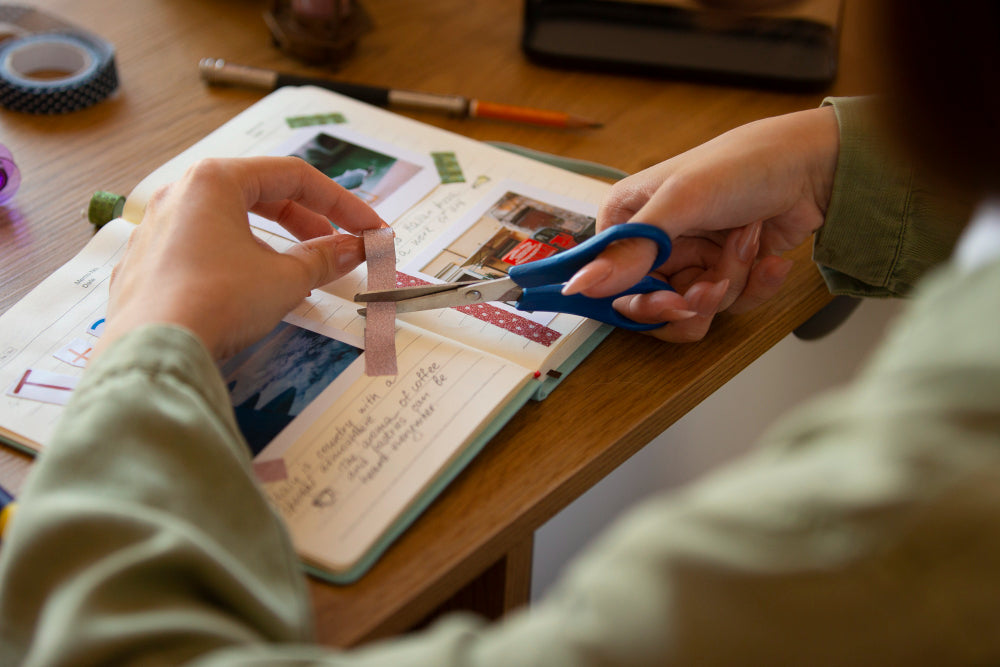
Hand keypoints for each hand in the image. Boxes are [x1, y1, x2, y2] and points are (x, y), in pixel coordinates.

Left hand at [95, 156, 385, 359]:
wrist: (152, 350)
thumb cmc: (218, 300)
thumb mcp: (285, 279)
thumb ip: (324, 258)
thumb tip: (354, 248)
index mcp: (215, 180)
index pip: (294, 177)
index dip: (341, 204)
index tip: (370, 229)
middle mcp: (180, 194)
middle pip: (259, 194)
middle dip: (307, 221)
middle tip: (338, 247)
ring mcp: (156, 229)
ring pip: (228, 222)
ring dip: (272, 242)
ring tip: (297, 273)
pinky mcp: (145, 265)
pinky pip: (201, 249)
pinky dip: (236, 260)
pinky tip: (250, 292)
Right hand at [564, 107, 838, 341]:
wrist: (814, 166)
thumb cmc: (742, 164)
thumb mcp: (680, 203)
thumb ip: (630, 249)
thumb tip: (579, 283)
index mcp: (627, 219)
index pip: (609, 282)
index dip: (637, 302)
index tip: (669, 301)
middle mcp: (653, 243)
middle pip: (651, 305)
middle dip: (691, 299)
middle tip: (714, 285)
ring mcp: (690, 259)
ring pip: (693, 308)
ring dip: (728, 284)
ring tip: (747, 246)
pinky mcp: (723, 272)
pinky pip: (728, 305)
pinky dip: (752, 286)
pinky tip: (768, 257)